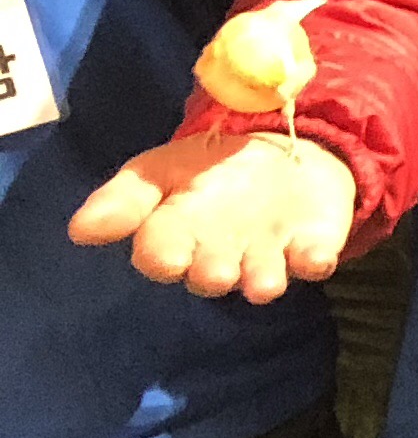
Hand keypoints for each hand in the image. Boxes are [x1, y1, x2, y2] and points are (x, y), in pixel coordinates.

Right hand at [69, 129, 357, 304]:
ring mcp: (268, 254)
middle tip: (215, 272)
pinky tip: (316, 258)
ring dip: (262, 279)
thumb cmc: (208, 170)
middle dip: (212, 272)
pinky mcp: (311, 247)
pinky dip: (315, 260)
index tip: (165, 258)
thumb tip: (80, 229)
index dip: (162, 256)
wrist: (280, 154)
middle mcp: (220, 255)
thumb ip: (123, 199)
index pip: (160, 252)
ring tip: (263, 283)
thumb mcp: (158, 170)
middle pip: (211, 272)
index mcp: (176, 236)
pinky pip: (313, 259)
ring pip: (261, 277)